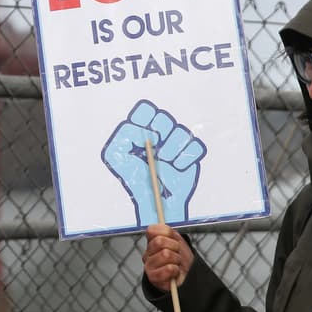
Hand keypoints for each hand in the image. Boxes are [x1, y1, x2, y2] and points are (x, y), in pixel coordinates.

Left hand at [101, 99, 206, 224]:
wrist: (154, 200)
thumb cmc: (134, 177)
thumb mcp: (117, 155)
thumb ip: (125, 136)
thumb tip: (141, 130)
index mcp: (141, 129)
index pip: (146, 111)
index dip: (146, 119)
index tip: (143, 136)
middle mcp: (159, 133)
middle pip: (164, 118)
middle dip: (160, 135)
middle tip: (156, 151)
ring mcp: (175, 142)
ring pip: (181, 132)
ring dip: (172, 150)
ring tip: (166, 162)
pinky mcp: (190, 154)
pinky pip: (195, 146)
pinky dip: (185, 159)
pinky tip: (177, 168)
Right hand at [144, 223, 193, 289]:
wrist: (187, 277)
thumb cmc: (181, 259)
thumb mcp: (177, 240)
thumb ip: (168, 231)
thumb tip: (160, 222)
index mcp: (151, 242)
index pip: (152, 230)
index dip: (167, 233)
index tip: (174, 240)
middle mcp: (147, 253)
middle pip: (159, 241)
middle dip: (174, 247)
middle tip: (177, 254)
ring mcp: (148, 265)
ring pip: (165, 254)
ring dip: (176, 259)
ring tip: (176, 264)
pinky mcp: (152, 277)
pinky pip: (168, 268)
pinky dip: (175, 270)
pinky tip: (174, 272)